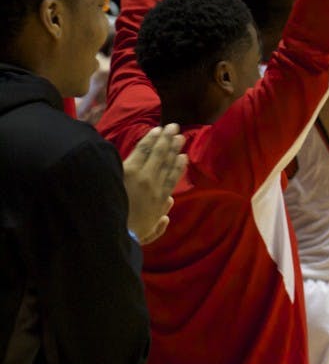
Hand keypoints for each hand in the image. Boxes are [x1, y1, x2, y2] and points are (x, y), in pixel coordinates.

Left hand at [123, 124, 187, 243]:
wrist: (110, 231)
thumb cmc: (127, 235)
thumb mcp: (148, 234)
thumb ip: (159, 224)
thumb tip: (170, 203)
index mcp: (160, 201)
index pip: (172, 179)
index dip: (179, 166)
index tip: (183, 156)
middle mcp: (155, 185)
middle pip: (166, 162)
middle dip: (173, 146)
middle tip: (178, 133)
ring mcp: (142, 176)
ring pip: (156, 154)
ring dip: (164, 139)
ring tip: (169, 128)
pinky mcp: (129, 170)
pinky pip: (142, 151)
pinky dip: (150, 140)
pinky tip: (155, 131)